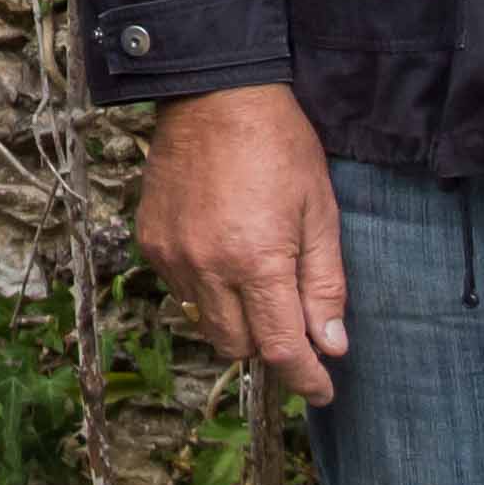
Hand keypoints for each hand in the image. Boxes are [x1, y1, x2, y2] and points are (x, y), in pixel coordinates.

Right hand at [138, 84, 347, 405]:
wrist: (214, 94)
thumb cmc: (279, 146)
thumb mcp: (320, 212)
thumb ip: (325, 284)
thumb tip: (331, 344)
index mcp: (257, 260)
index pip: (281, 347)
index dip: (305, 378)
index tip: (322, 390)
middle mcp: (207, 266)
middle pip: (239, 346)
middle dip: (271, 345)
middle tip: (293, 320)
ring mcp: (173, 256)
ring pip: (206, 324)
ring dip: (237, 320)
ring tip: (257, 282)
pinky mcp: (151, 242)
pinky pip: (180, 291)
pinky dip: (206, 291)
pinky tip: (224, 257)